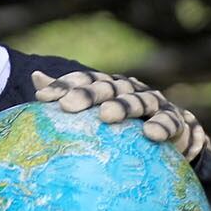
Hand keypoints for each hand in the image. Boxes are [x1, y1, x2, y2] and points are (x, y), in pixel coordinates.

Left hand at [30, 69, 209, 165]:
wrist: (171, 134)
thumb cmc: (124, 127)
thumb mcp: (96, 115)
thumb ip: (70, 96)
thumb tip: (35, 76)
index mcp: (108, 87)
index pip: (84, 80)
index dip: (64, 85)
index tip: (43, 98)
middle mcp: (129, 89)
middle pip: (108, 87)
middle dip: (88, 94)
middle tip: (68, 106)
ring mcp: (153, 102)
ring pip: (138, 100)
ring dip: (123, 106)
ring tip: (107, 116)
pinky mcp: (175, 119)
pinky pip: (169, 121)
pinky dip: (161, 126)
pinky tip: (150, 134)